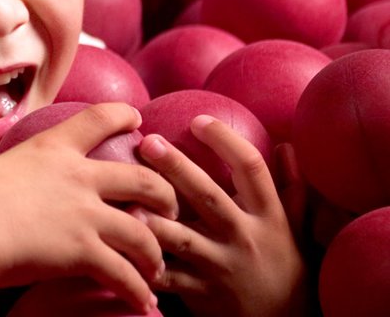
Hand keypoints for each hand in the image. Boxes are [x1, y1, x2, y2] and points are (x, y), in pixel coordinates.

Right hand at [0, 103, 177, 313]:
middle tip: (170, 210)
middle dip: (165, 195)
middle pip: (143, 179)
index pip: (96, 119)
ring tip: (157, 268)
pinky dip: (138, 291)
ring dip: (156, 254)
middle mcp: (78, 177)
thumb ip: (16, 174)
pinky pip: (125, 275)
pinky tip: (144, 303)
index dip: (122, 116)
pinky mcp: (84, 251)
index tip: (137, 119)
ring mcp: (85, 215)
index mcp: (51, 149)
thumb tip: (5, 184)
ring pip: (144, 233)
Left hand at [137, 116, 309, 316]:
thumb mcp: (295, 227)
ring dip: (152, 217)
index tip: (200, 120)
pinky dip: (143, 261)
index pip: (251, 169)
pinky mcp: (201, 291)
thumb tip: (287, 145)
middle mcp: (244, 237)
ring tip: (123, 195)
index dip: (227, 141)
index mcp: (267, 216)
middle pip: (208, 196)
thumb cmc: (285, 266)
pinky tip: (116, 243)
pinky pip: (167, 275)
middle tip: (149, 142)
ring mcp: (221, 265)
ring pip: (181, 238)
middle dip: (177, 168)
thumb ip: (291, 186)